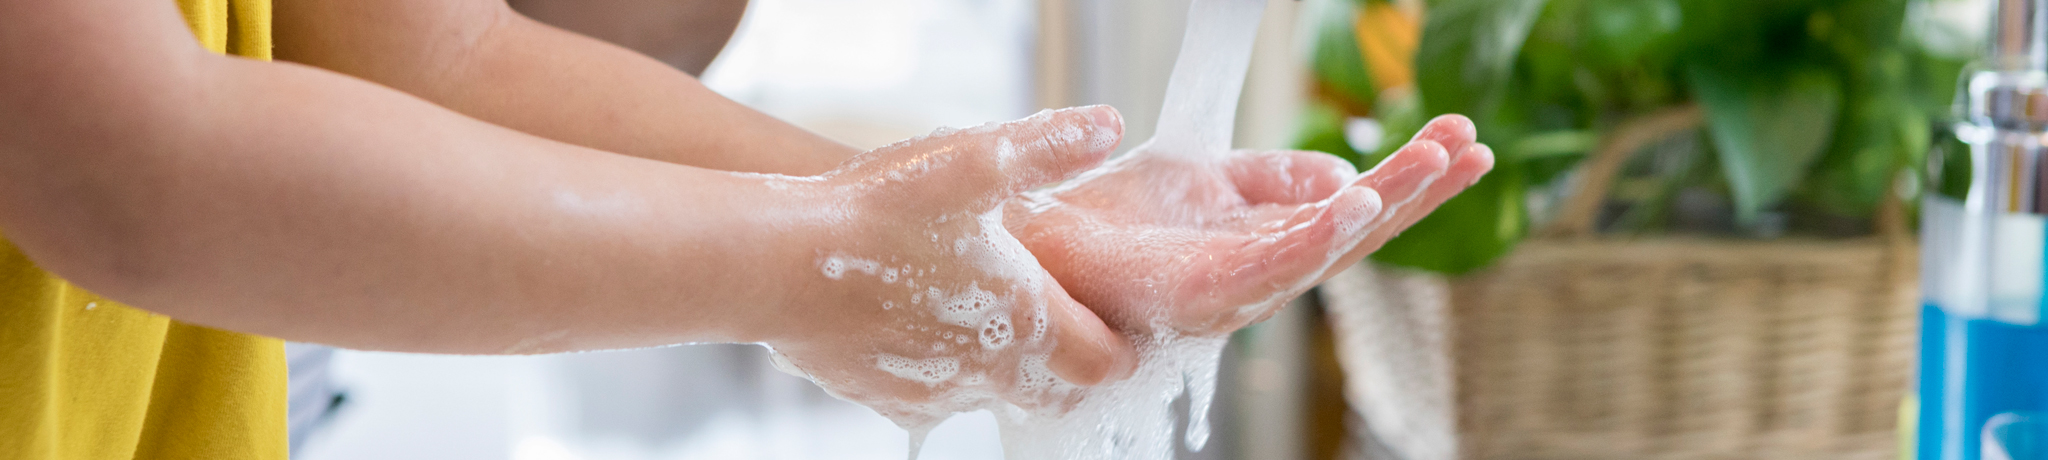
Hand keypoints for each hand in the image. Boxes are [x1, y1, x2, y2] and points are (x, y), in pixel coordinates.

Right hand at [754, 106, 1137, 428]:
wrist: (780, 264)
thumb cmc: (879, 214)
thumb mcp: (977, 162)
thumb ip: (1048, 148)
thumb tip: (1104, 126)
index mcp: (1028, 322)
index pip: (1104, 364)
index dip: (1117, 345)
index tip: (1113, 321)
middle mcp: (988, 374)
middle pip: (1055, 393)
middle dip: (1066, 366)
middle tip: (1056, 319)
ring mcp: (934, 393)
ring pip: (989, 395)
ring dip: (995, 362)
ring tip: (971, 303)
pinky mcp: (883, 399)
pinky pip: (928, 395)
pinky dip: (934, 366)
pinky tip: (911, 317)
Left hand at [1006, 115, 1493, 335]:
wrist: (1033, 244)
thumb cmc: (1109, 221)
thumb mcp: (1202, 178)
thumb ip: (1269, 176)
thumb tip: (1340, 170)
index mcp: (1265, 244)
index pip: (1354, 210)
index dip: (1410, 179)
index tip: (1460, 137)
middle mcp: (1261, 273)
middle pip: (1358, 233)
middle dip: (1419, 192)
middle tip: (1475, 148)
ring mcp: (1235, 290)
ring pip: (1326, 248)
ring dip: (1385, 207)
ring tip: (1435, 162)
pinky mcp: (1201, 295)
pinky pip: (1270, 264)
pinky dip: (1316, 235)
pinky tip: (1353, 201)